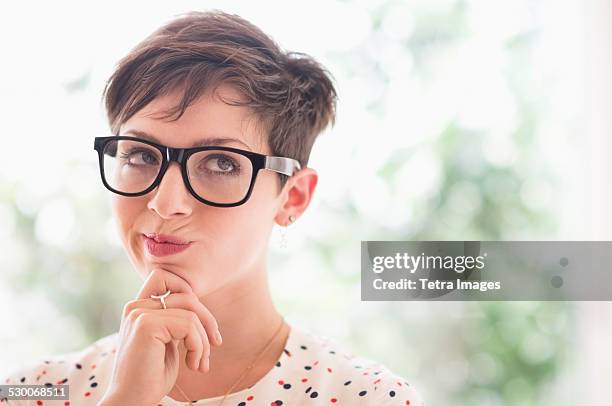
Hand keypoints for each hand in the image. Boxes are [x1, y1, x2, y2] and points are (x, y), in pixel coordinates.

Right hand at [99, 268, 222, 404]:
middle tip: (215, 344)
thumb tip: (201, 307)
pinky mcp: (146, 324)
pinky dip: (198, 346)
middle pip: (186, 295)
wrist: (132, 402)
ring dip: (204, 340)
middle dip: (207, 320)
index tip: (201, 325)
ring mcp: (139, 313)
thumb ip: (176, 320)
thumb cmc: (152, 376)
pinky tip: (192, 364)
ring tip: (200, 363)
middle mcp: (136, 306)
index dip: (189, 293)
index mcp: (139, 308)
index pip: (165, 277)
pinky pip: (189, 325)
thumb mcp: (168, 341)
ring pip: (191, 312)